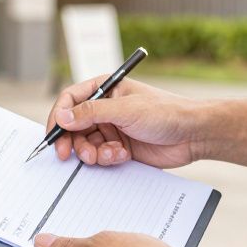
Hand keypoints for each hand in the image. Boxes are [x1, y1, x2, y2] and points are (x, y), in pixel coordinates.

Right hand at [46, 76, 208, 167]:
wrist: (193, 135)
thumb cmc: (165, 112)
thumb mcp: (125, 110)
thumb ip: (90, 113)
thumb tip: (62, 116)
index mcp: (104, 89)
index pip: (70, 100)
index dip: (58, 117)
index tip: (54, 135)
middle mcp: (105, 108)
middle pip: (73, 126)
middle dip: (72, 142)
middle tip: (68, 155)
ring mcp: (112, 128)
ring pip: (85, 144)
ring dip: (92, 153)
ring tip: (107, 155)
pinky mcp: (119, 147)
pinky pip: (100, 155)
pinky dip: (106, 158)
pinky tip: (122, 156)